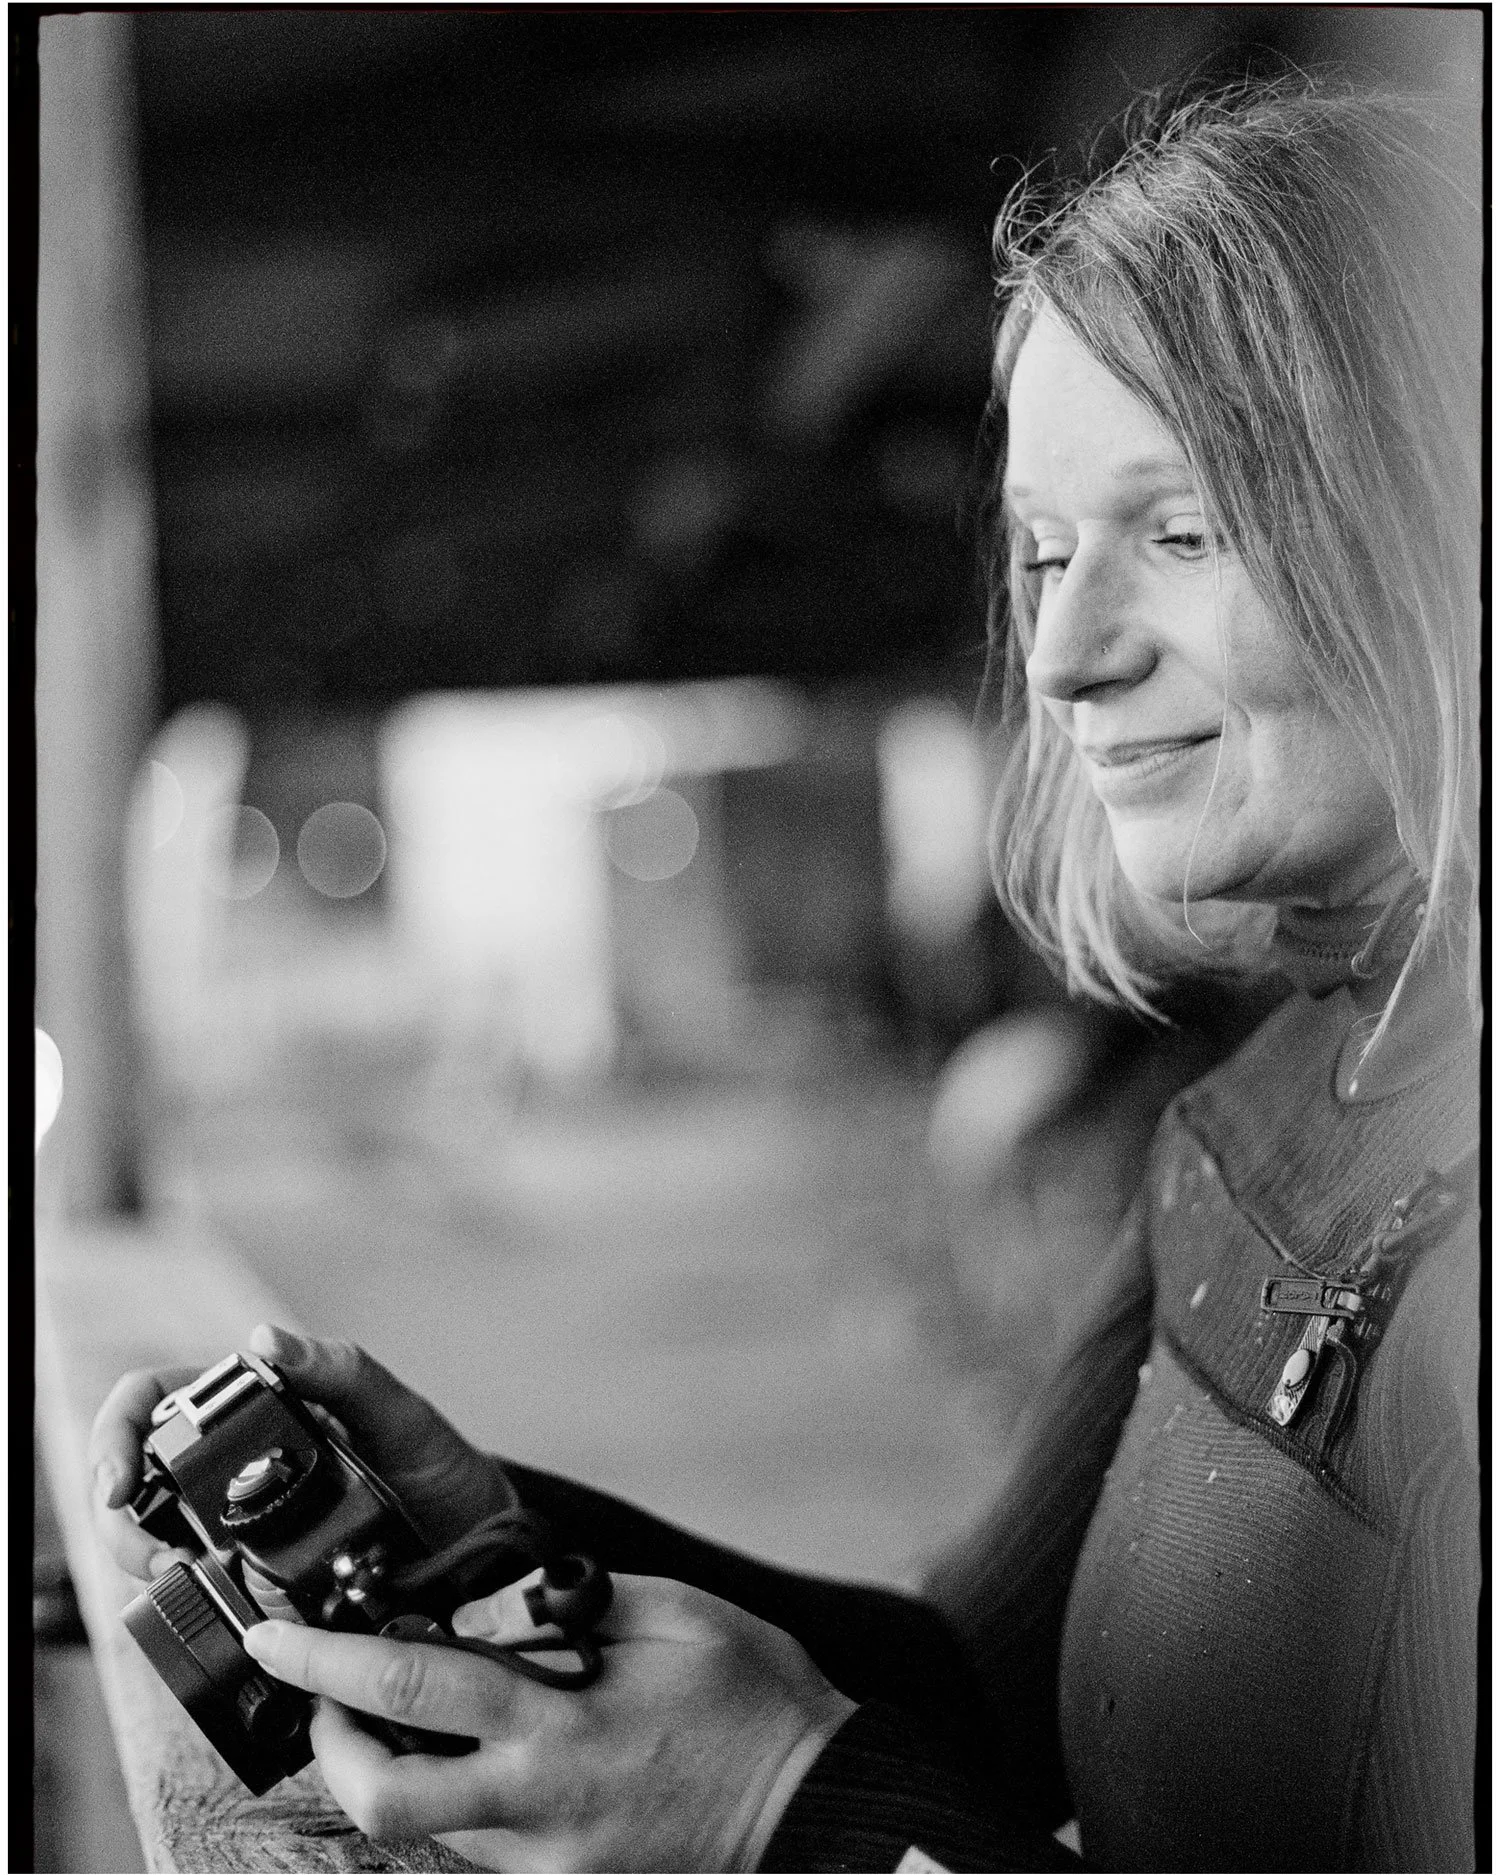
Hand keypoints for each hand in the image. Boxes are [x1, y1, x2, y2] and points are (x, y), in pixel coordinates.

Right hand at [89, 1326, 515, 1580]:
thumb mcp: (398, 1415)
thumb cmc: (440, 1468)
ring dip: (147, 1562)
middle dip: (123, 1520)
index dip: (116, 1433)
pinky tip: (214, 1606)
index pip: (154, 1403)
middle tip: (161, 1555)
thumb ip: (340, 1372)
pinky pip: (200, 1596)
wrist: (485, 1549)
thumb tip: (261, 1339)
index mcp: (257, 1408)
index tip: (121, 1483)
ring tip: (186, 1578)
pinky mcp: (258, 1584)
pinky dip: (191, 1603)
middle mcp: (235, 1466)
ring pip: (153, 1541)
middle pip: (137, 1481)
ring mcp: (240, 1528)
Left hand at [244, 1571, 856, 1871]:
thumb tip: (493, 1600)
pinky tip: (497, 1761)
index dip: (327, 1662)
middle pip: (383, 1801)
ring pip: (429, 1831)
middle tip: (328, 1700)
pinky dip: (467, 1802)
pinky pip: (485, 1851)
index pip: (411, 1688)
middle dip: (330, 1750)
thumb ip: (573, 1604)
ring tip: (414, 1719)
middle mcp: (539, 1809)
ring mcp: (551, 1865)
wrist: (819, 1810)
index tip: (276, 1638)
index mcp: (560, 1727)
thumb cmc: (753, 1699)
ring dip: (396, 1774)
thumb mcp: (673, 1614)